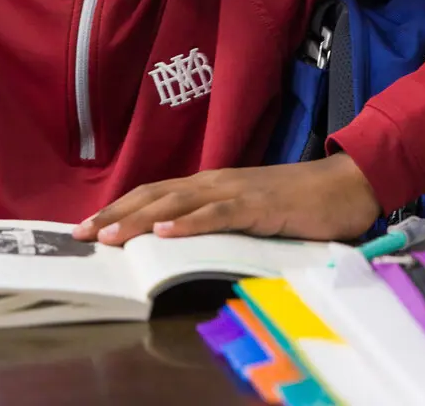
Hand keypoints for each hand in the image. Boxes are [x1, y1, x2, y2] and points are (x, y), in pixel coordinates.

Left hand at [72, 154, 380, 246]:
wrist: (345, 185)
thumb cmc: (297, 204)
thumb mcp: (247, 214)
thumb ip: (215, 223)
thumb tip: (178, 243)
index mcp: (209, 185)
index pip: (153, 194)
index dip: (118, 208)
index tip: (86, 227)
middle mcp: (215, 182)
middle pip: (154, 195)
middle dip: (115, 214)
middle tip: (79, 233)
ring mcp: (236, 191)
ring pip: (178, 203)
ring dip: (140, 219)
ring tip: (110, 236)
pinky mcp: (258, 206)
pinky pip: (218, 214)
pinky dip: (190, 223)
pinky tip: (166, 233)